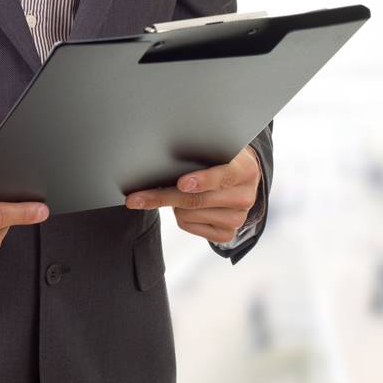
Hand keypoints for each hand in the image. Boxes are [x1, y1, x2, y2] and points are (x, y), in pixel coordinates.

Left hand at [125, 145, 260, 243]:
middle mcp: (246, 197)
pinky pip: (188, 226)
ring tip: (181, 190)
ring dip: (174, 204)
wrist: (240, 178)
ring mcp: (237, 218)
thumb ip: (199, 152)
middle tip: (136, 198)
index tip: (181, 183)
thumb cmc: (220, 158)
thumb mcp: (217, 148)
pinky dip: (179, 216)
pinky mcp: (227, 234)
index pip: (223, 175)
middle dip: (163, 197)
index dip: (202, 180)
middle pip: (196, 200)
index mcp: (246, 170)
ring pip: (187, 214)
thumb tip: (162, 159)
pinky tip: (186, 205)